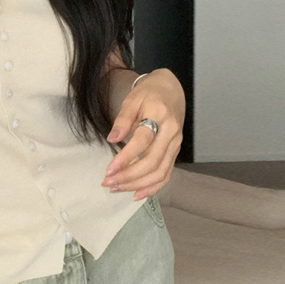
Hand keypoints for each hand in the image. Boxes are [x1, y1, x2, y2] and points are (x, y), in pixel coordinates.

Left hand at [101, 68, 184, 200]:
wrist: (171, 90)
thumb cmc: (149, 94)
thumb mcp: (132, 99)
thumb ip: (123, 119)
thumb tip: (112, 139)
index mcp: (160, 115)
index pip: (143, 141)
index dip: (126, 157)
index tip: (108, 169)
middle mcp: (171, 133)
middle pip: (152, 161)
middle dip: (129, 176)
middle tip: (108, 182)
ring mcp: (175, 145)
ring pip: (160, 172)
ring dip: (138, 184)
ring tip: (117, 188)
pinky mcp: (175, 152)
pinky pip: (166, 174)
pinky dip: (152, 187)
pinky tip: (136, 194)